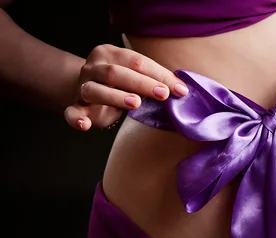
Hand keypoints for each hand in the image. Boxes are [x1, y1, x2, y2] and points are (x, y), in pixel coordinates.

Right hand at [64, 44, 188, 130]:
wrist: (87, 92)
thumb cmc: (120, 84)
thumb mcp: (137, 76)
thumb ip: (156, 80)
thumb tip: (184, 89)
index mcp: (109, 54)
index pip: (136, 61)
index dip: (159, 74)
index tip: (179, 90)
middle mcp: (93, 67)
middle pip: (116, 73)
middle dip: (141, 83)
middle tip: (162, 94)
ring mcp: (82, 87)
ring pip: (95, 90)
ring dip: (115, 96)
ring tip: (136, 103)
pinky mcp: (75, 107)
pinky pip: (71, 113)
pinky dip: (76, 119)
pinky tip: (85, 125)